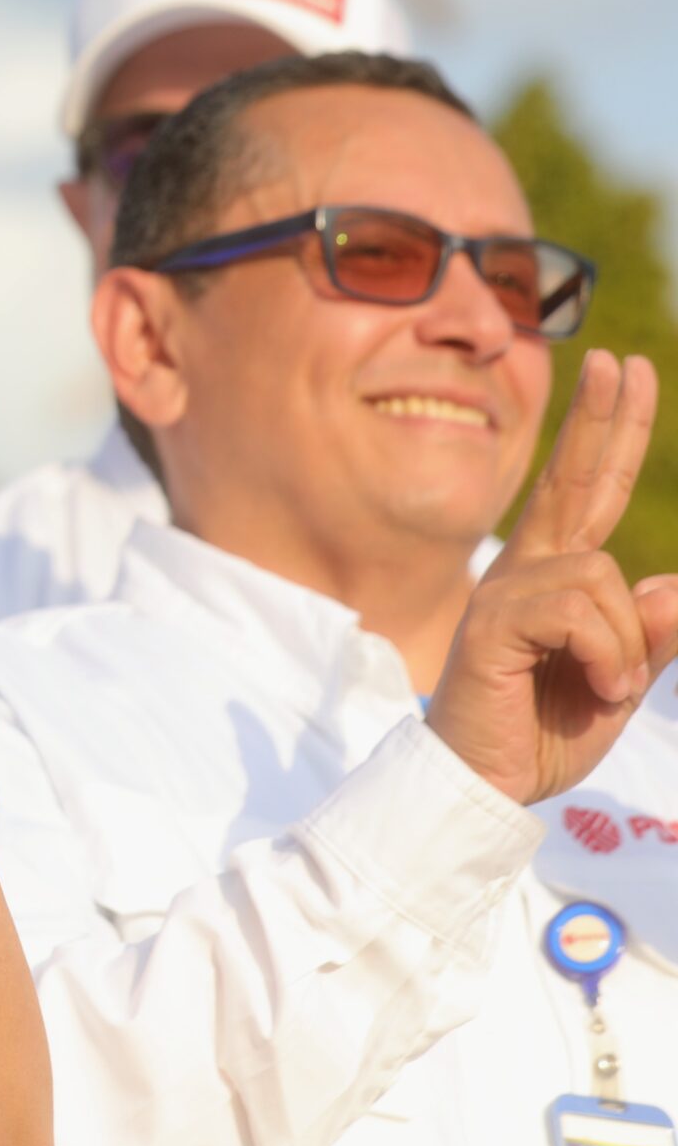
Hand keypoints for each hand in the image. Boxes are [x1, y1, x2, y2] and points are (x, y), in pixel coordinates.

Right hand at [428, 350, 677, 804]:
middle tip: (617, 361)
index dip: (612, 432)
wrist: (487, 783)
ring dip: (626, 642)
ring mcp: (507, 592)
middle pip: (572, 481)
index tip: (625, 371)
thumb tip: (674, 585)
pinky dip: (605, 654)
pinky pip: (578, 610)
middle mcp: (528, 571)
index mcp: (558, 579)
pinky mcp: (494, 622)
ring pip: (602, 575)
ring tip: (610, 687)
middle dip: (600, 420)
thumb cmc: (542, 733)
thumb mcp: (620, 684)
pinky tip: (596, 685)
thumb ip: (649, 637)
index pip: (590, 490)